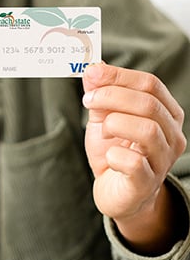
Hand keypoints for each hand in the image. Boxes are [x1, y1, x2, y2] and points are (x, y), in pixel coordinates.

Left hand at [82, 63, 185, 252]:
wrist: (116, 192)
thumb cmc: (114, 150)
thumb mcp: (102, 116)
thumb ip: (99, 93)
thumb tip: (93, 68)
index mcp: (165, 113)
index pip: (150, 84)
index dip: (119, 76)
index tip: (92, 75)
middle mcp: (172, 135)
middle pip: (148, 103)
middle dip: (111, 97)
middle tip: (88, 100)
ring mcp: (163, 160)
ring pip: (147, 129)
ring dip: (114, 123)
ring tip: (103, 130)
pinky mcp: (147, 183)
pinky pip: (135, 162)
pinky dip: (114, 155)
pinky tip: (109, 157)